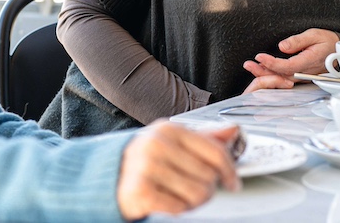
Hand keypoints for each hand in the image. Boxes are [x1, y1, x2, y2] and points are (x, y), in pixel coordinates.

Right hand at [117, 121, 239, 219]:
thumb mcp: (172, 143)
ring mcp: (147, 167)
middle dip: (207, 188)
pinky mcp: (140, 191)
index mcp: (169, 129)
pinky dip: (178, 209)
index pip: (214, 150)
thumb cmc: (144, 161)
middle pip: (209, 176)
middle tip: (194, 189)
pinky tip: (169, 202)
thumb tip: (233, 130)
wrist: (106, 178)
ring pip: (198, 194)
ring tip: (181, 196)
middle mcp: (157, 145)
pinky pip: (179, 208)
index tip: (233, 183)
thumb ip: (203, 139)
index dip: (229, 170)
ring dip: (194, 202)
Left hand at [242, 28, 338, 93]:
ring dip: (265, 73)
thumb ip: (298, 41)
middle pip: (281, 75)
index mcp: (309, 61)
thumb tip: (282, 46)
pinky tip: (263, 70)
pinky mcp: (301, 75)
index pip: (286, 66)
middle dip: (263, 71)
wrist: (338, 49)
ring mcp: (303, 75)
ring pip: (282, 78)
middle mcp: (305, 71)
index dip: (271, 63)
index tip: (259, 57)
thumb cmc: (328, 41)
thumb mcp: (314, 34)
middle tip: (248, 65)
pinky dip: (272, 74)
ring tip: (251, 67)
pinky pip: (285, 77)